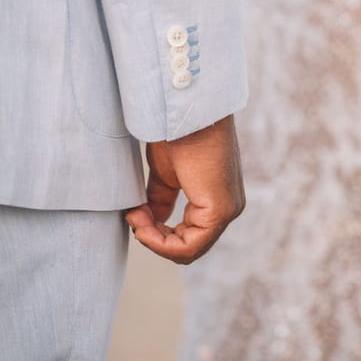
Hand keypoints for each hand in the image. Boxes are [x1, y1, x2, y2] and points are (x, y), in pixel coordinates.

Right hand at [125, 115, 245, 263]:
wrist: (184, 110)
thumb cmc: (176, 132)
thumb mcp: (165, 173)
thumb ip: (160, 199)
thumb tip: (148, 220)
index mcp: (217, 198)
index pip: (189, 237)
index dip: (156, 234)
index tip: (133, 212)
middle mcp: (229, 208)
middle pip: (188, 247)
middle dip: (153, 238)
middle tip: (132, 215)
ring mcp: (228, 211)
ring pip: (188, 251)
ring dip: (154, 239)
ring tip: (135, 215)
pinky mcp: (220, 211)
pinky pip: (189, 246)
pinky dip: (160, 242)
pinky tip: (141, 222)